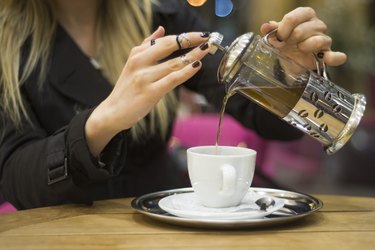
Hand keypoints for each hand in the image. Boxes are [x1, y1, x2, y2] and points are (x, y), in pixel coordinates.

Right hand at [85, 27, 210, 155]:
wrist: (113, 112)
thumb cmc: (127, 88)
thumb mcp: (133, 63)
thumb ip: (147, 45)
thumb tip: (161, 29)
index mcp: (137, 54)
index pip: (164, 40)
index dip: (184, 36)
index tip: (200, 34)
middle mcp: (139, 62)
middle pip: (169, 46)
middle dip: (190, 40)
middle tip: (207, 38)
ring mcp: (144, 77)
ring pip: (174, 63)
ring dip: (193, 56)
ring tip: (206, 50)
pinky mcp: (150, 93)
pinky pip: (172, 79)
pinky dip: (186, 72)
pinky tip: (196, 66)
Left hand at [260, 7, 346, 68]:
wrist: (290, 59)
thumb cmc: (285, 42)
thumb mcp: (276, 36)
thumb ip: (271, 30)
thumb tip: (265, 26)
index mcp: (304, 14)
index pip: (293, 17)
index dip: (283, 29)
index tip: (278, 38)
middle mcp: (317, 24)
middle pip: (301, 30)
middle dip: (290, 40)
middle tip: (286, 45)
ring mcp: (324, 39)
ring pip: (318, 40)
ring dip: (305, 46)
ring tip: (300, 49)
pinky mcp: (328, 55)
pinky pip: (336, 56)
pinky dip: (333, 57)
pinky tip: (326, 58)